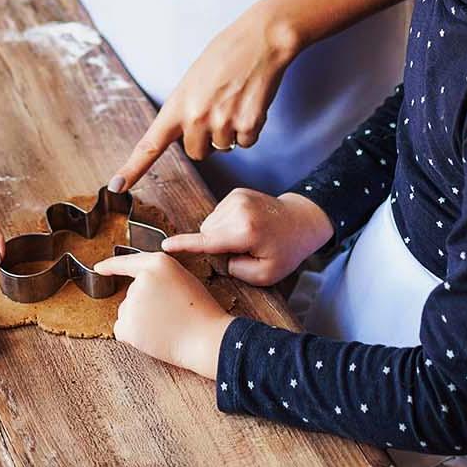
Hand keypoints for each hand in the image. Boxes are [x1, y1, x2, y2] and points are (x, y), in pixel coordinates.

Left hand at [89, 252, 231, 377]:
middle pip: (131, 293)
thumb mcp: (183, 279)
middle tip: (170, 313)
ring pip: (128, 312)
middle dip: (145, 305)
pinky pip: (122, 329)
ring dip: (140, 320)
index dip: (111, 265)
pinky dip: (133, 335)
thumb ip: (158, 276)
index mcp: (157, 263)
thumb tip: (139, 288)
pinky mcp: (127, 326)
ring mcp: (132, 303)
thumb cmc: (201, 311)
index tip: (99, 268)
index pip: (127, 262)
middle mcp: (141, 280)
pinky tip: (154, 336)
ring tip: (166, 325)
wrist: (206, 339)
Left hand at [110, 6, 300, 190]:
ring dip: (230, 131)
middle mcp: (197, 118)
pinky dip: (250, 129)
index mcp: (177, 105)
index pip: (150, 144)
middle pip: (196, 153)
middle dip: (206, 139)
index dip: (133, 168)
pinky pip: (246, 142)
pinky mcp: (249, 125)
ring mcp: (223, 123)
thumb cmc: (226, 54)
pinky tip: (250, 103)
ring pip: (223, 148)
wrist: (260, 40)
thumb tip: (190, 132)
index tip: (117, 185)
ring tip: (235, 100)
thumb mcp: (192, 79)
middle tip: (217, 108)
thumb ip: (186, 108)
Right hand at [161, 189, 332, 285]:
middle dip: (217, 245)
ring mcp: (237, 198)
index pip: (207, 241)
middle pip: (206, 233)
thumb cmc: (286, 250)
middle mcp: (238, 210)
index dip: (184, 245)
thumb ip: (236, 270)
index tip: (165, 246)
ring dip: (221, 234)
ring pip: (210, 223)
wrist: (301, 221)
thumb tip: (218, 257)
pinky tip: (245, 226)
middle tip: (244, 250)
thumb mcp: (266, 274)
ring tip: (247, 237)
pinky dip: (226, 223)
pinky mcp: (236, 192)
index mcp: (245, 231)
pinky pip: (218, 214)